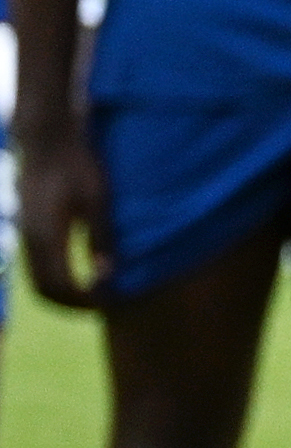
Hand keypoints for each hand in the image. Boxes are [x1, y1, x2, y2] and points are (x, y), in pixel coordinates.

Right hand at [19, 122, 99, 308]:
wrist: (48, 140)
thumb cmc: (78, 164)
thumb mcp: (98, 199)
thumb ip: (101, 237)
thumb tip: (107, 275)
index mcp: (47, 236)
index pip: (61, 286)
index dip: (84, 301)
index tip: (109, 303)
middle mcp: (31, 240)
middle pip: (44, 291)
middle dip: (72, 305)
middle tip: (103, 307)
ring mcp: (25, 235)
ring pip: (36, 282)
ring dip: (62, 296)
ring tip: (94, 296)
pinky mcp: (28, 230)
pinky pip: (35, 268)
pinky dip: (54, 282)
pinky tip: (80, 278)